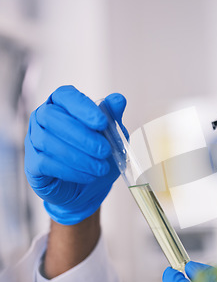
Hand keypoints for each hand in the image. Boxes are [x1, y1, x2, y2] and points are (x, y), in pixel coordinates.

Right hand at [24, 85, 126, 224]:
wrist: (89, 186)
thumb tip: (118, 99)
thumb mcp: (111, 134)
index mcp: (61, 104)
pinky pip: (45, 163)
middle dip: (82, 135)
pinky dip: (71, 170)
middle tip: (105, 150)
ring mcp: (33, 140)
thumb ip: (113, 116)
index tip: (102, 122)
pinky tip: (89, 176)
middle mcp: (42, 118)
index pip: (65, 95)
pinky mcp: (32, 164)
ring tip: (101, 168)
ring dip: (79, 156)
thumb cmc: (97, 153)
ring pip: (48, 141)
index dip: (82, 107)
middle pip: (52, 117)